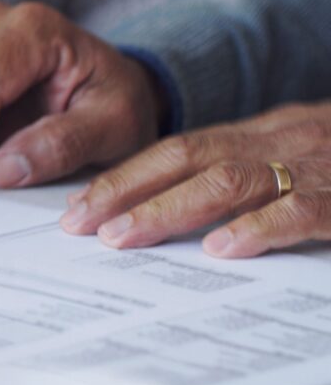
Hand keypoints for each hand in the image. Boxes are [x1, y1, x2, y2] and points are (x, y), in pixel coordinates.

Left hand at [60, 103, 330, 256]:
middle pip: (187, 157)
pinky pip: (300, 208)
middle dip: (125, 188)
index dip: (126, 176)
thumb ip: (256, 179)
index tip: (79, 205)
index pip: (181, 150)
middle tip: (77, 222)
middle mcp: (283, 143)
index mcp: (267, 135)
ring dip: (168, 207)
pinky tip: (219, 248)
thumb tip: (192, 217)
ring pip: (229, 179)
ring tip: (121, 236)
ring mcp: (316, 167)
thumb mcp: (308, 161)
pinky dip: (257, 227)